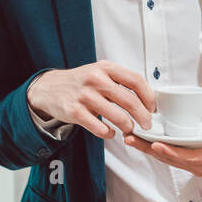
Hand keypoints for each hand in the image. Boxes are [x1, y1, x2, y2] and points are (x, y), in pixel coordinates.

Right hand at [27, 62, 156, 139]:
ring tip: (129, 129)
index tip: (152, 107)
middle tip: (146, 124)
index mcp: (105, 68)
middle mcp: (95, 79)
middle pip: (130, 101)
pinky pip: (100, 128)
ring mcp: (85, 96)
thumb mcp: (98, 71)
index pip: (136, 80)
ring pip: (118, 117)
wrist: (49, 88)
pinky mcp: (75, 112)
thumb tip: (145, 97)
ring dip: (128, 127)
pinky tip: (110, 132)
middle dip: (143, 116)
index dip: (149, 96)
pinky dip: (109, 133)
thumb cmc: (79, 82)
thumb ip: (119, 80)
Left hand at [122, 111, 201, 176]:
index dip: (171, 152)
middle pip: (172, 159)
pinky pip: (171, 156)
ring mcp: (197, 164)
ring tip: (130, 138)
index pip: (189, 157)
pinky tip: (142, 141)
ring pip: (168, 159)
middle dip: (150, 149)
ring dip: (148, 150)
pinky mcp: (193, 160)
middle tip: (130, 138)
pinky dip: (156, 149)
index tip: (155, 144)